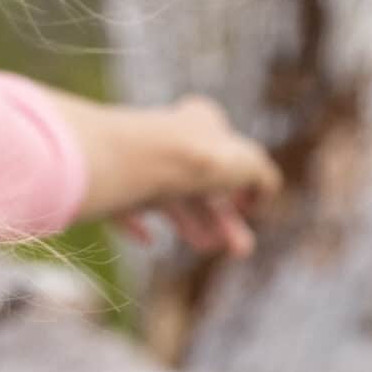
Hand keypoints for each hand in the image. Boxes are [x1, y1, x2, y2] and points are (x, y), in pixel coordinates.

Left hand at [112, 93, 284, 257]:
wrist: (134, 161)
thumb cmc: (194, 159)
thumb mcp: (248, 164)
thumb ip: (262, 176)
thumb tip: (265, 189)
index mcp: (199, 123)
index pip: (226, 153)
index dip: (242, 182)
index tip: (250, 208)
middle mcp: (165, 138)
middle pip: (197, 184)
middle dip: (222, 218)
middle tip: (241, 248)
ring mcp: (134, 160)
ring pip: (164, 197)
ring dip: (189, 224)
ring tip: (206, 246)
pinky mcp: (106, 182)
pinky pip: (119, 206)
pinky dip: (135, 225)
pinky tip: (148, 241)